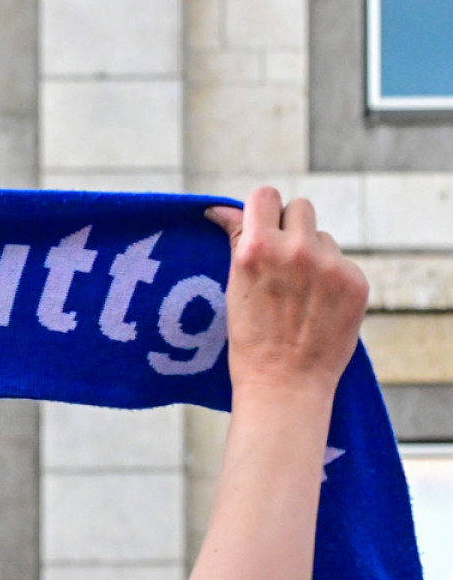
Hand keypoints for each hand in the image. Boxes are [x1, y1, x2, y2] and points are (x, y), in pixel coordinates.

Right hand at [207, 188, 366, 397]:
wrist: (285, 383)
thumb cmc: (250, 338)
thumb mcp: (233, 284)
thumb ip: (238, 240)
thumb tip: (222, 209)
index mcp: (258, 248)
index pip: (265, 196)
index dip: (261, 210)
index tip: (259, 226)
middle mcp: (296, 250)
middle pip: (299, 207)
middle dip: (288, 226)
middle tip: (280, 256)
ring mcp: (331, 266)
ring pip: (322, 236)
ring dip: (311, 251)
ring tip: (299, 287)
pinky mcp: (357, 283)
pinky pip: (342, 261)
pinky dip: (331, 276)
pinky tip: (318, 303)